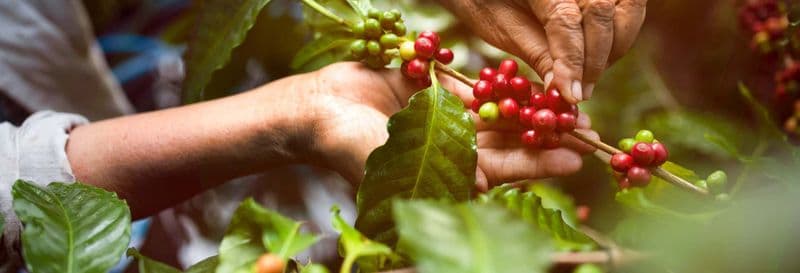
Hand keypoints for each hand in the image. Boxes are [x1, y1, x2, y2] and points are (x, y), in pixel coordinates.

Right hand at [306, 62, 596, 190]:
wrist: (316, 109)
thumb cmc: (345, 145)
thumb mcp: (393, 163)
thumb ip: (438, 172)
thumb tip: (485, 185)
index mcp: (446, 171)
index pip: (502, 169)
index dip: (538, 164)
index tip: (575, 158)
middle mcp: (451, 145)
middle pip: (508, 140)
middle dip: (546, 135)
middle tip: (587, 128)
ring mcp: (444, 115)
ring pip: (497, 111)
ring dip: (531, 107)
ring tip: (568, 101)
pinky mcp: (434, 88)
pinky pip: (474, 84)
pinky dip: (500, 82)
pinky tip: (530, 78)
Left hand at [437, 0, 646, 102]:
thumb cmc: (483, 0)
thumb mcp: (500, 26)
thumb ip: (536, 53)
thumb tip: (563, 92)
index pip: (566, 22)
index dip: (572, 63)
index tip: (572, 96)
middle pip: (603, 13)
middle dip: (597, 59)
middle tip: (580, 93)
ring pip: (627, 7)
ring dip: (616, 46)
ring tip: (589, 77)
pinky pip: (626, 5)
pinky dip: (620, 32)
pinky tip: (597, 56)